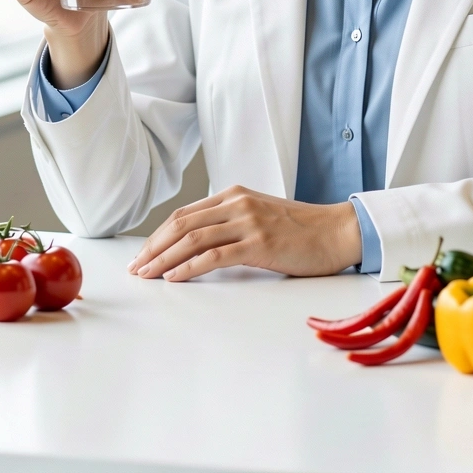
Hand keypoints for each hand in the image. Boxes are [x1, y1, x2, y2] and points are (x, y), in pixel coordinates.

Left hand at [128, 186, 362, 281]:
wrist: (337, 232)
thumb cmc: (301, 230)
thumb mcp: (260, 216)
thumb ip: (231, 222)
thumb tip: (197, 244)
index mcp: (234, 195)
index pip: (184, 213)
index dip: (158, 234)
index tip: (142, 253)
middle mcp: (237, 203)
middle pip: (182, 223)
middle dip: (153, 246)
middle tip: (135, 267)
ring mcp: (248, 222)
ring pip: (193, 238)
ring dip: (163, 258)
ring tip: (146, 274)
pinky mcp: (259, 243)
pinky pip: (214, 255)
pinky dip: (189, 267)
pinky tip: (174, 277)